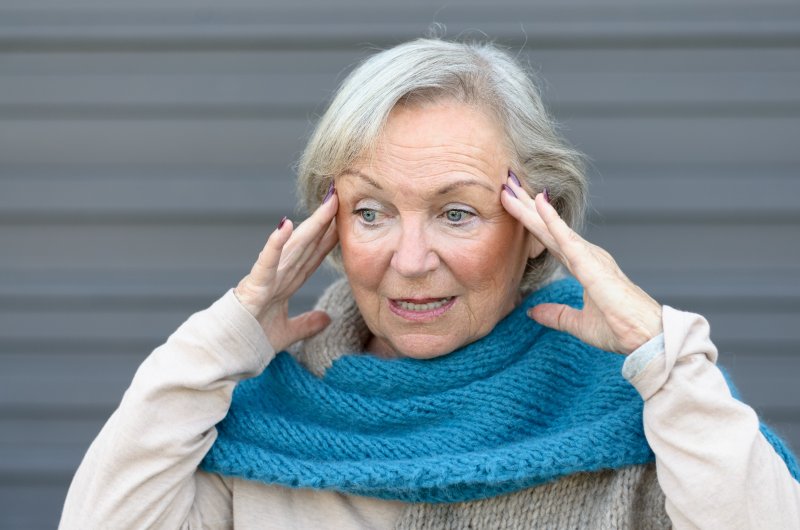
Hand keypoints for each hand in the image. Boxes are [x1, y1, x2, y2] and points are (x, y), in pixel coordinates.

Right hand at [234, 187, 338, 351]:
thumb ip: (306, 325)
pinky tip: (285, 225)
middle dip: (325, 222)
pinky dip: (275, 244)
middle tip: (340, 197)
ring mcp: (267, 278)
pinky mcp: (254, 285)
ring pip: (293, 247)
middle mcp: (279, 276)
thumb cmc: (249, 339)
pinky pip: (267, 262)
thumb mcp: (287, 333)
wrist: (224, 352)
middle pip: (308, 245)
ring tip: (327, 204)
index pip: (312, 256)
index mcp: (286, 284)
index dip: (328, 238)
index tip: (343, 219)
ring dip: (310, 225)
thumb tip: (326, 319)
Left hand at [501, 176, 661, 354]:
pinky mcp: (592, 264)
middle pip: (548, 228)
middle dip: (526, 208)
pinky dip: (552, 220)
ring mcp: (591, 256)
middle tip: (506, 187)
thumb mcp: (579, 323)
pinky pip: (567, 238)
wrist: (646, 337)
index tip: (513, 206)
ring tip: (510, 188)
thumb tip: (532, 312)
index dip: (532, 223)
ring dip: (530, 208)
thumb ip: (556, 314)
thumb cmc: (621, 328)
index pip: (551, 240)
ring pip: (552, 227)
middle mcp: (587, 255)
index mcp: (585, 266)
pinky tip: (539, 203)